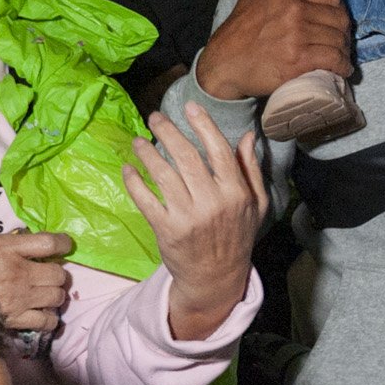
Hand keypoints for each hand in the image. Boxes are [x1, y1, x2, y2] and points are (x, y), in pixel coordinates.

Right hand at [0, 230, 74, 331]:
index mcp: (5, 247)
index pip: (49, 243)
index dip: (63, 244)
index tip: (65, 246)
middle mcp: (18, 271)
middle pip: (58, 274)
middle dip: (57, 275)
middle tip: (48, 276)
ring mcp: (19, 297)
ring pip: (57, 298)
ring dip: (54, 297)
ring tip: (45, 297)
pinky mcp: (15, 320)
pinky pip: (46, 322)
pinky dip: (48, 320)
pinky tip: (42, 317)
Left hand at [126, 105, 268, 340]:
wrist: (216, 277)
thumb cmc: (237, 236)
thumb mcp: (256, 204)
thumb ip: (250, 169)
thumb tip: (247, 135)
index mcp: (235, 193)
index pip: (218, 151)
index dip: (202, 125)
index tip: (188, 107)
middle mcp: (213, 202)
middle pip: (185, 157)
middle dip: (167, 131)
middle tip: (154, 118)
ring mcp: (188, 217)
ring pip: (163, 174)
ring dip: (146, 153)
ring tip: (138, 141)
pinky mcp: (167, 230)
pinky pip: (146, 199)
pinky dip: (134, 181)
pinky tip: (128, 168)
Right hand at [193, 0, 353, 101]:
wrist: (223, 64)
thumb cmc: (238, 32)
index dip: (338, 12)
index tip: (337, 24)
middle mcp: (295, 8)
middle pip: (339, 19)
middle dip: (344, 33)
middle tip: (340, 44)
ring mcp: (298, 34)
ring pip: (339, 41)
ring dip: (344, 52)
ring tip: (341, 59)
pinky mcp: (300, 59)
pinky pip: (334, 60)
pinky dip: (342, 67)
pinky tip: (342, 70)